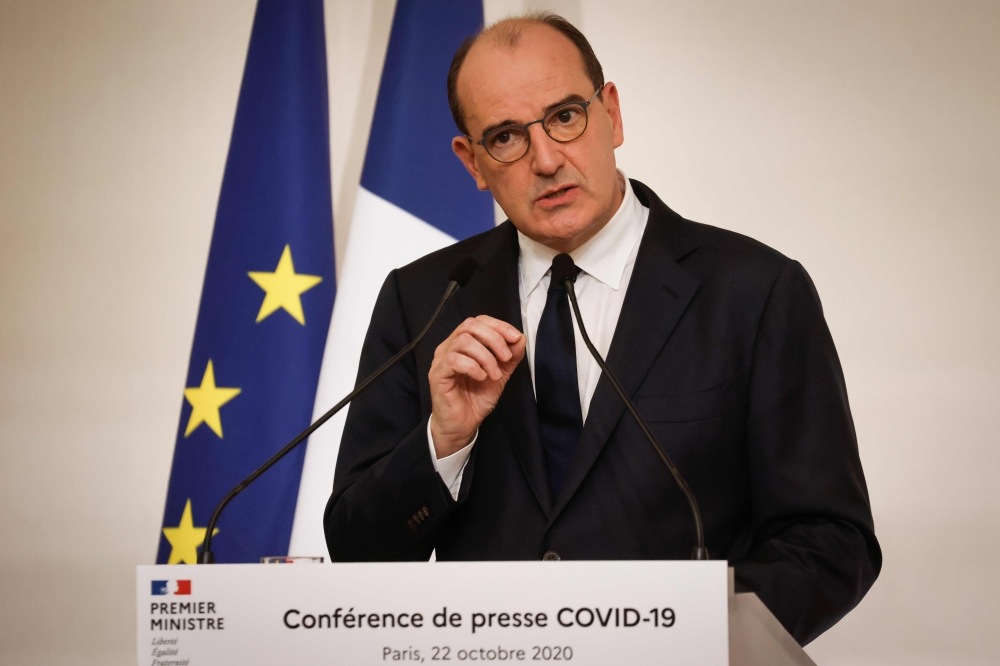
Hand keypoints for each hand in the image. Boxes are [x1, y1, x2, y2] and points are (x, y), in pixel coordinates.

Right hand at [429, 315, 525, 457]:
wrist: (463, 425)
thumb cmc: (477, 398)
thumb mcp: (500, 374)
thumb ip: (510, 356)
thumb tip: (520, 338)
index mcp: (463, 343)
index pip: (478, 321)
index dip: (498, 326)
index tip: (515, 339)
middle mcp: (449, 346)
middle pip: (469, 325)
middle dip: (494, 339)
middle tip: (506, 359)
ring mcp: (441, 359)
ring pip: (463, 341)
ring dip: (486, 357)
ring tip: (494, 375)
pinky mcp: (437, 374)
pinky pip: (455, 360)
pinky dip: (473, 367)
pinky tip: (481, 378)